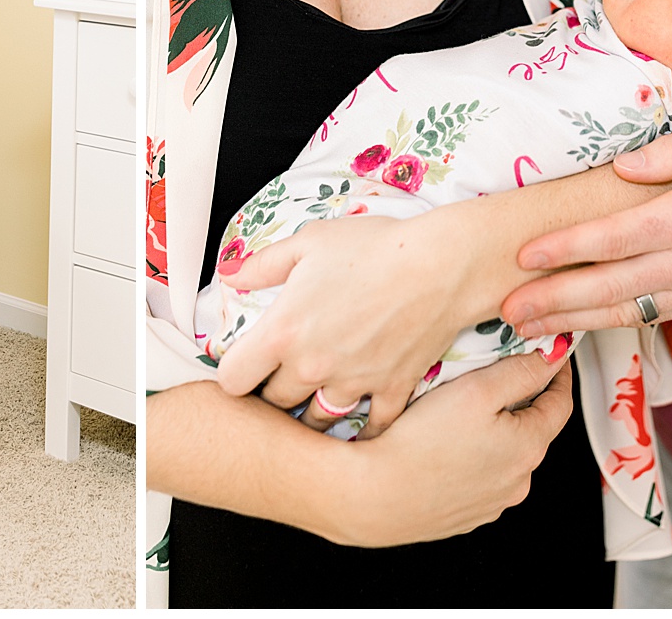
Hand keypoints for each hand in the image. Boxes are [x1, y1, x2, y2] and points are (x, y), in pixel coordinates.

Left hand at [215, 212, 485, 438]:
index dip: (234, 373)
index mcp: (283, 332)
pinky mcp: (391, 390)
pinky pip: (372, 427)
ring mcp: (353, 383)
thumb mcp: (308, 243)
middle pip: (275, 403)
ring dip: (314, 411)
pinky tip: (363, 414)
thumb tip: (230, 275)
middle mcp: (313, 366)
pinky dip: (366, 425)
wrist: (440, 264)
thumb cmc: (373, 247)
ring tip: (317, 394)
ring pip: (319, 421)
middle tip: (283, 374)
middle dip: (274, 390)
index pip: (234, 380)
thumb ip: (263, 264)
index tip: (246, 362)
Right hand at [327, 351, 573, 546]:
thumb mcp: (476, 389)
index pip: (560, 403)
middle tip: (496, 376)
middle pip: (533, 430)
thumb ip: (520, 370)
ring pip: (505, 456)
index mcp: (528, 447)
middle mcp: (519, 480)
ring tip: (462, 412)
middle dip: (521, 402)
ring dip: (496, 433)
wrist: (375, 496)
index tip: (550, 354)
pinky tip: (445, 446)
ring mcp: (493, 503)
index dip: (557, 374)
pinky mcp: (466, 515)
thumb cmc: (421, 441)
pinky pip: (480, 479)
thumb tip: (554, 356)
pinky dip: (473, 459)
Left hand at [501, 112, 671, 335]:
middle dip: (554, 300)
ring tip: (526, 327)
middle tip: (507, 310)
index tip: (525, 256)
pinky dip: (609, 323)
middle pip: (610, 287)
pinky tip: (575, 324)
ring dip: (573, 321)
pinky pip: (649, 317)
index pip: (614, 238)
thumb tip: (621, 167)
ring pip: (626, 312)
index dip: (566, 249)